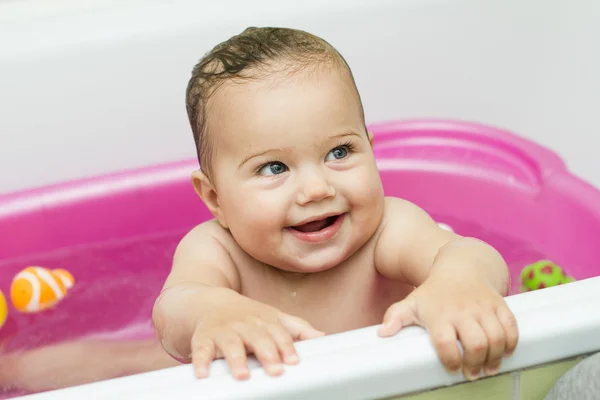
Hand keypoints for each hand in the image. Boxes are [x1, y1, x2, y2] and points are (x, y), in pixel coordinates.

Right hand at [191, 295, 323, 379]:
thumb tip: (323, 337)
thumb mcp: (273, 318)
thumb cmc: (248, 317)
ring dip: (236, 359)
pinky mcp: (203, 339)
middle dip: (267, 353)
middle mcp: (244, 324)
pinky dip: (201, 361)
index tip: (293, 361)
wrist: (210, 303)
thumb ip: (297, 328)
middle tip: (275, 370)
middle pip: (257, 338)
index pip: (278, 333)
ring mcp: (223, 331)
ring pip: (231, 344)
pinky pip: (201, 350)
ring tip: (243, 375)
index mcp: (264, 320)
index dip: (286, 347)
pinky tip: (204, 374)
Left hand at [378, 276, 517, 380]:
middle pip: (475, 343)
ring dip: (495, 357)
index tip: (453, 368)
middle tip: (473, 373)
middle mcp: (463, 311)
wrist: (460, 267)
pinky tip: (505, 352)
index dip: (450, 359)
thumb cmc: (434, 293)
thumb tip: (381, 333)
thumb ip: (395, 317)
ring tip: (489, 367)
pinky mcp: (500, 304)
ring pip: (496, 338)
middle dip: (476, 363)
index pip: (445, 342)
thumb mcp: (412, 303)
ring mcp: (483, 307)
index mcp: (440, 314)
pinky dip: (511, 342)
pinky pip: (511, 326)